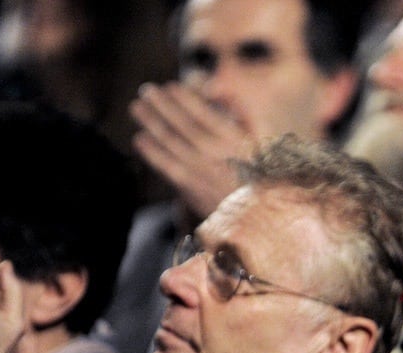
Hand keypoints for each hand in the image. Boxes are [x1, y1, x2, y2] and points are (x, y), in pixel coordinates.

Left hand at [130, 82, 253, 219]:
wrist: (262, 216)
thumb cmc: (265, 179)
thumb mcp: (264, 144)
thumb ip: (243, 115)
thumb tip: (222, 92)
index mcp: (235, 140)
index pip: (203, 113)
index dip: (184, 98)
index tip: (171, 86)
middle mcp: (215, 153)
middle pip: (182, 123)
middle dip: (161, 104)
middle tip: (146, 91)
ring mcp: (200, 170)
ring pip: (170, 141)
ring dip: (151, 122)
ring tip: (137, 108)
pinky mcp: (191, 188)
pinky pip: (166, 165)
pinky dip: (151, 151)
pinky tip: (140, 139)